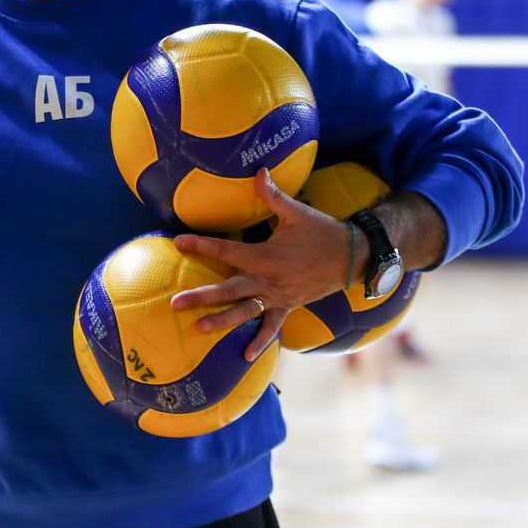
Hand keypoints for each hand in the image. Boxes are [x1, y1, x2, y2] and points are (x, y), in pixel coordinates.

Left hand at [168, 169, 353, 360]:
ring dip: (221, 322)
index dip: (202, 246)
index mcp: (266, 256)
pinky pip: (272, 328)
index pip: (227, 251)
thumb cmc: (322, 232)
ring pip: (245, 312)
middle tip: (175, 303)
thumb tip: (259, 171)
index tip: (179, 242)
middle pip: (229, 291)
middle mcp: (269, 281)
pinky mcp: (288, 306)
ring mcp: (278, 297)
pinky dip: (260, 342)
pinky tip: (246, 356)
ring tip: (198, 329)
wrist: (352, 257)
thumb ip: (273, 195)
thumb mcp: (297, 212)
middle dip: (201, 297)